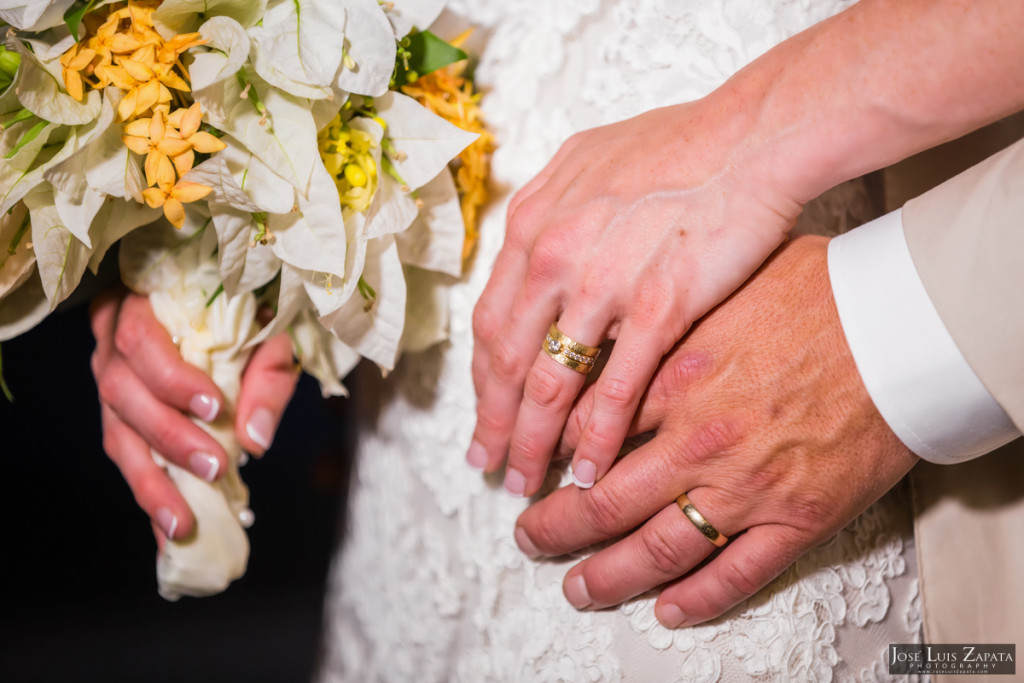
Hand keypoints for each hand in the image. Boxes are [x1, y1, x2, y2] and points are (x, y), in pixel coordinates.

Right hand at [90, 289, 298, 544]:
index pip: (141, 339)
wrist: (235, 306)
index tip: (215, 409)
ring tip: (181, 522)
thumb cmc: (251, 313)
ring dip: (151, 481)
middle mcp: (112, 339)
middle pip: (121, 391)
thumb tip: (255, 440)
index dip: (172, 379)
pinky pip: (127, 457)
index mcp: (144, 303)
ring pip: (116, 433)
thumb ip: (268, 377)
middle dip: (170, 437)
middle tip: (214, 468)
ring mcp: (109, 378)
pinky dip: (151, 493)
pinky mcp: (118, 414)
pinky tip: (168, 529)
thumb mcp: (272, 332)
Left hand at [468, 98, 803, 496]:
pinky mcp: (657, 308)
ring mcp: (601, 285)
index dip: (483, 379)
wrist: (752, 134)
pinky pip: (613, 388)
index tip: (483, 413)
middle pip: (505, 361)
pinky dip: (596, 438)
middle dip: (494, 422)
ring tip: (524, 483)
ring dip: (531, 441)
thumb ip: (555, 209)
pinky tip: (588, 472)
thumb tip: (535, 242)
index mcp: (535, 224)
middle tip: (487, 464)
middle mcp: (553, 256)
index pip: (491, 321)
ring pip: (548, 382)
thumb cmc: (681, 143)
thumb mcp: (590, 160)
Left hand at [514, 235, 917, 626]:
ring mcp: (747, 486)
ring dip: (608, 575)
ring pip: (657, 549)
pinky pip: (736, 574)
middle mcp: (700, 439)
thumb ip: (665, 318)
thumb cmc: (821, 293)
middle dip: (556, 526)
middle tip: (530, 537)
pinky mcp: (797, 518)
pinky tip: (668, 609)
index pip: (588, 430)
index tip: (533, 467)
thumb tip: (616, 328)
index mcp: (677, 377)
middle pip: (604, 500)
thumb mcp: (721, 285)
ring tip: (577, 587)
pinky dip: (698, 600)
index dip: (550, 456)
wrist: (903, 324)